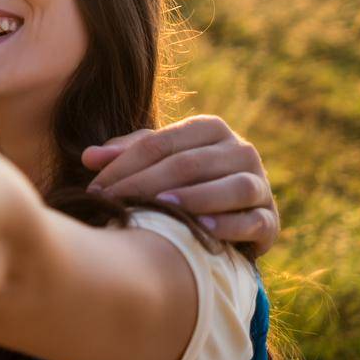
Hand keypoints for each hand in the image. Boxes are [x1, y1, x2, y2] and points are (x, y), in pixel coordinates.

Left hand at [82, 114, 279, 254]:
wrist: (231, 217)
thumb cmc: (184, 183)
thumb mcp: (157, 163)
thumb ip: (126, 154)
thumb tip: (88, 157)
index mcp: (209, 129)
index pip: (160, 142)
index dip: (124, 165)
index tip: (95, 188)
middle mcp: (239, 150)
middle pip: (189, 163)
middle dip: (147, 184)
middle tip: (115, 204)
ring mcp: (259, 183)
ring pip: (231, 186)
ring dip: (195, 198)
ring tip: (162, 208)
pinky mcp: (271, 219)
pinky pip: (254, 220)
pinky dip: (229, 225)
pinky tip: (203, 231)